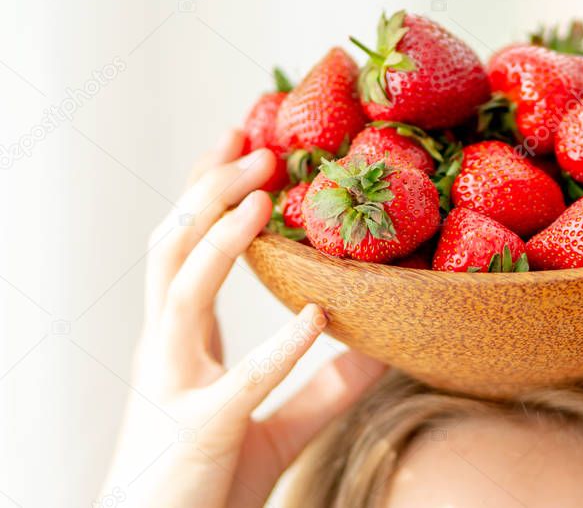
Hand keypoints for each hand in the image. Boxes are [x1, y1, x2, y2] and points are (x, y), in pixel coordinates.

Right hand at [99, 130, 384, 507]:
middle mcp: (166, 351)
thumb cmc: (210, 482)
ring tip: (262, 195)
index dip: (205, 191)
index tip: (240, 140)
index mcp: (180, 341)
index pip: (183, 245)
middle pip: (170, 248)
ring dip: (220, 240)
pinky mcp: (201, 434)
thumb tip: (384, 345)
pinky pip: (240, 383)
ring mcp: (174, 389)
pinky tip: (317, 317)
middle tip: (256, 144)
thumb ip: (323, 384)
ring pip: (180, 294)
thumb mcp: (276, 423)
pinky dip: (279, 347)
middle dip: (207, 190)